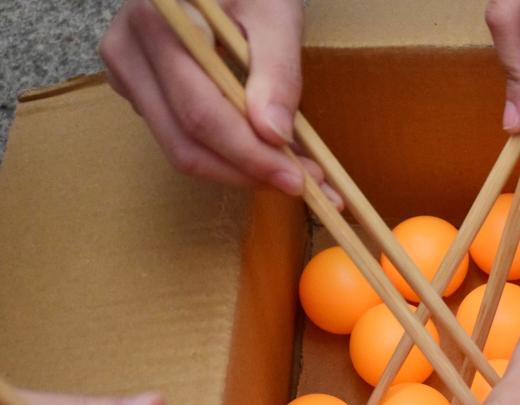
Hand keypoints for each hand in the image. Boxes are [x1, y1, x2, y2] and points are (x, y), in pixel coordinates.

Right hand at [100, 0, 340, 203]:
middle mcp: (128, 51)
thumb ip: (278, 72)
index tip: (298, 178)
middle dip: (248, 171)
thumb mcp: (275, 13)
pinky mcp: (139, 90)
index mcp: (156, 22)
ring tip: (291, 171)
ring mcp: (127, 74)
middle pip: (186, 141)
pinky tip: (262, 151)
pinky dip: (225, 155)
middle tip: (303, 183)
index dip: (250, 154)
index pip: (201, 111)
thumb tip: (274, 135)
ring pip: (181, 149)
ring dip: (239, 170)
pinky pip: (180, 138)